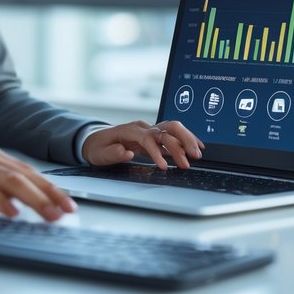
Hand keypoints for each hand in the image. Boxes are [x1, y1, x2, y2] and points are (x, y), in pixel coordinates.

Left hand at [81, 120, 204, 169]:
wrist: (96, 140)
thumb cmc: (97, 147)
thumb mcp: (99, 154)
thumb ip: (113, 153)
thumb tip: (127, 153)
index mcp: (130, 130)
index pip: (148, 138)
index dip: (157, 152)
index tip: (164, 167)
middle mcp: (143, 127)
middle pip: (166, 128)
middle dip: (180, 142)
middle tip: (190, 158)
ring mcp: (150, 129)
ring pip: (173, 128)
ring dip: (187, 139)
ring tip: (197, 154)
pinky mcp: (154, 135)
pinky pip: (173, 134)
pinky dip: (186, 140)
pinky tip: (196, 148)